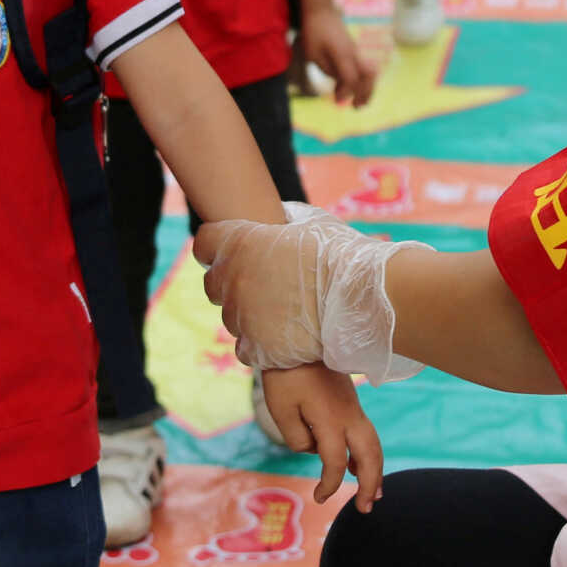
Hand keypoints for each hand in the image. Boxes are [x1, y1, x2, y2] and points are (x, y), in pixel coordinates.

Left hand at [195, 204, 426, 383]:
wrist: (362, 299)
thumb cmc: (341, 254)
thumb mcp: (311, 222)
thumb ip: (285, 220)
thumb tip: (280, 218)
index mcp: (240, 243)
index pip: (204, 243)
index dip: (218, 246)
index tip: (234, 252)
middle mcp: (233, 280)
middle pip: (212, 284)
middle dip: (231, 284)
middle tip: (263, 286)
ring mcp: (243, 317)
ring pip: (231, 319)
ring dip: (249, 316)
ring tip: (283, 314)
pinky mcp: (258, 349)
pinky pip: (245, 348)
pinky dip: (260, 345)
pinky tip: (283, 337)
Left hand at [260, 364, 385, 510]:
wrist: (297, 337)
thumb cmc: (285, 374)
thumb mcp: (281, 410)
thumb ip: (297, 439)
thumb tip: (314, 450)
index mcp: (330, 420)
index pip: (336, 463)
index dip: (329, 485)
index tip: (319, 497)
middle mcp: (349, 415)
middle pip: (370, 455)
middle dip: (371, 484)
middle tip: (366, 508)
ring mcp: (354, 406)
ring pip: (373, 443)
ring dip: (375, 469)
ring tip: (374, 493)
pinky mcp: (351, 401)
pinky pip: (366, 432)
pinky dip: (369, 452)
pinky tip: (360, 465)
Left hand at [299, 5, 375, 106]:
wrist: (321, 11)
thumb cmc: (314, 31)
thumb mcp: (313, 53)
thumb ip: (327, 69)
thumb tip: (338, 82)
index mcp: (342, 54)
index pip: (351, 78)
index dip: (346, 92)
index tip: (336, 101)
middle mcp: (353, 53)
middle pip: (368, 76)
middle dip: (365, 93)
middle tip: (356, 107)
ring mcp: (355, 51)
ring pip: (370, 72)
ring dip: (367, 88)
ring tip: (360, 103)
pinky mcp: (353, 51)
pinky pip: (363, 68)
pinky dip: (361, 80)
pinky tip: (349, 89)